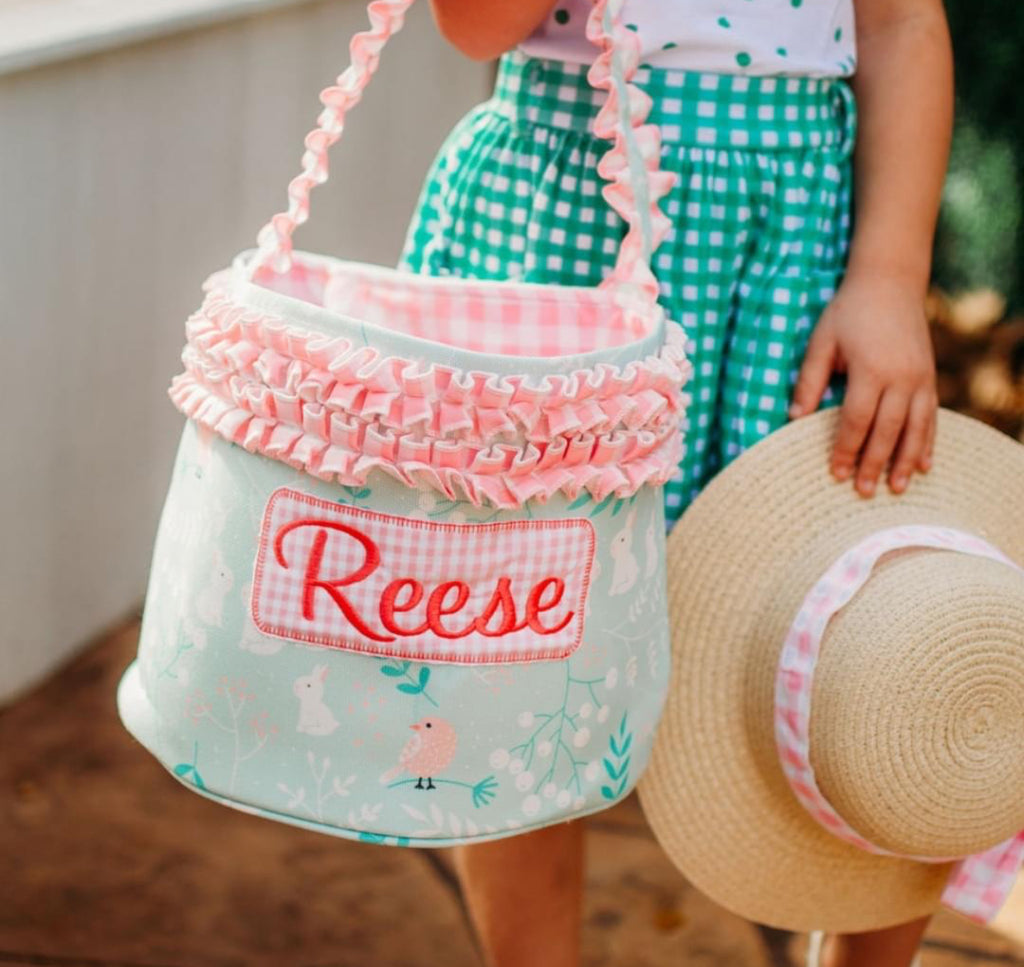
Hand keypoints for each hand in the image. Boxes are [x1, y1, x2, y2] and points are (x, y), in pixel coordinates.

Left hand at [789, 272, 937, 496]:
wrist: (890, 283)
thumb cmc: (848, 313)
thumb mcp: (821, 343)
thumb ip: (809, 381)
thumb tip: (793, 418)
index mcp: (871, 369)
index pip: (856, 420)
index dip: (846, 449)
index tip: (836, 473)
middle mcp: (902, 377)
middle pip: (887, 430)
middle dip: (874, 463)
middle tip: (863, 492)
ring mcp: (921, 378)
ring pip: (916, 429)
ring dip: (905, 461)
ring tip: (896, 489)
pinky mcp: (930, 378)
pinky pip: (931, 417)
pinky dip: (927, 443)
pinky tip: (923, 465)